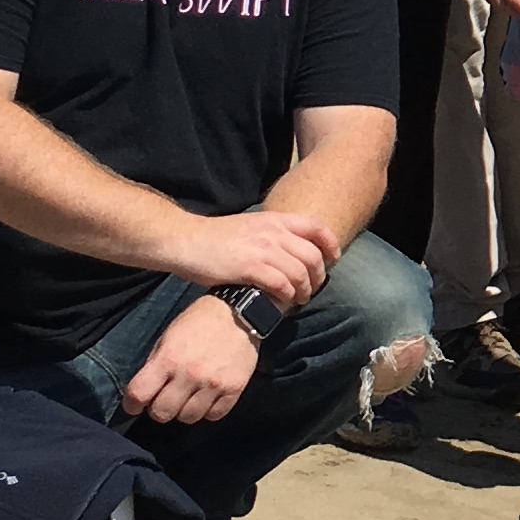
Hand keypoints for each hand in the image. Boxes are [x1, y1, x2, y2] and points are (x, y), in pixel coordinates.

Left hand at [126, 296, 257, 425]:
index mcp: (168, 358)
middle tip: (163, 401)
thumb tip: (146, 390)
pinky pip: (214, 415)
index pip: (138, 394)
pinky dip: (207, 410)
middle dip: (158, 409)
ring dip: (183, 411)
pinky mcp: (234, 389)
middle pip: (162, 413)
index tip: (134, 406)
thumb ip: (156, 364)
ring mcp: (214, 384)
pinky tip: (207, 398)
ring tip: (187, 398)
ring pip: (188, 418)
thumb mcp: (168, 337)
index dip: (131, 405)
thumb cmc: (198, 322)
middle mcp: (190, 374)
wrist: (239, 312)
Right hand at [178, 206, 338, 305]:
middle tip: (314, 288)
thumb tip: (291, 253)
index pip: (315, 226)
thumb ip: (272, 235)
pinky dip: (288, 295)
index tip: (334, 258)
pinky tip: (285, 300)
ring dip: (305, 290)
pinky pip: (282, 284)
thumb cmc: (215, 238)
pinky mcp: (249, 267)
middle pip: (313, 255)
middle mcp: (273, 232)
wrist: (185, 240)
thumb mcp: (250, 226)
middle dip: (319, 275)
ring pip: (300, 272)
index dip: (330, 243)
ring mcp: (262, 249)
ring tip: (300, 299)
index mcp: (274, 219)